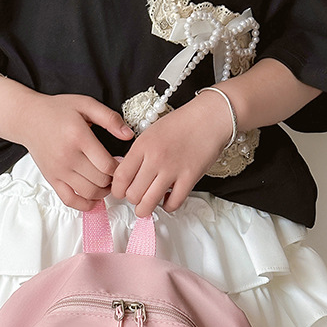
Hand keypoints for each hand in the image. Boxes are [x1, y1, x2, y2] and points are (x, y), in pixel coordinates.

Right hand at [16, 93, 133, 210]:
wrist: (28, 119)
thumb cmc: (57, 111)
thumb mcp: (85, 104)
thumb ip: (109, 118)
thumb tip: (129, 135)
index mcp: (78, 137)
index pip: (107, 165)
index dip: (119, 168)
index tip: (121, 162)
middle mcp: (68, 157)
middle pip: (100, 180)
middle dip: (112, 179)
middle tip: (115, 173)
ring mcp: (59, 171)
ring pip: (89, 193)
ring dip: (103, 192)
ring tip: (106, 183)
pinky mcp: (52, 179)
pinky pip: (70, 200)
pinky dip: (85, 204)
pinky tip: (93, 199)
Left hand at [110, 94, 232, 216]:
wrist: (209, 118)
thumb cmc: (181, 124)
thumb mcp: (150, 133)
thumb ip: (138, 154)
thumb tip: (127, 176)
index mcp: (142, 145)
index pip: (120, 177)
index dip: (117, 190)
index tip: (121, 191)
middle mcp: (155, 158)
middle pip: (133, 194)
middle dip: (133, 200)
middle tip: (138, 196)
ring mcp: (173, 170)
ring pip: (149, 203)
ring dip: (146, 208)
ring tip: (148, 204)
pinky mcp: (189, 178)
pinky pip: (173, 203)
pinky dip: (168, 206)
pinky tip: (168, 199)